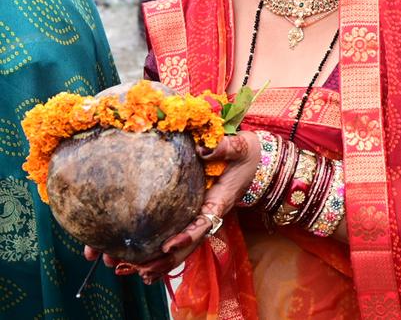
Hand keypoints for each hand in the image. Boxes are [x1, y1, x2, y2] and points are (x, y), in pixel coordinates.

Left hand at [84, 130, 261, 283]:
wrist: (254, 161)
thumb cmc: (246, 154)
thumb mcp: (240, 148)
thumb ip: (225, 148)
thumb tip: (203, 149)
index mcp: (219, 202)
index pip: (203, 224)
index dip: (186, 237)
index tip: (168, 246)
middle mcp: (209, 216)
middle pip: (188, 245)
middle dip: (165, 261)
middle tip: (140, 270)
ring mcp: (200, 218)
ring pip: (180, 247)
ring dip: (157, 262)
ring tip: (129, 271)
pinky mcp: (191, 216)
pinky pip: (175, 238)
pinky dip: (157, 253)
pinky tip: (137, 264)